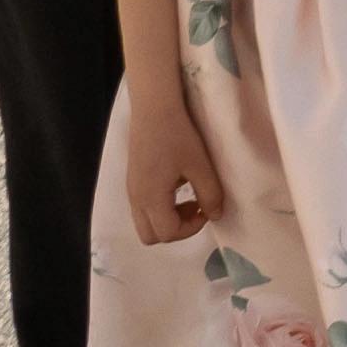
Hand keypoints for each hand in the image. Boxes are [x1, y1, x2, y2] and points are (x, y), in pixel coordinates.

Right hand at [108, 78, 219, 249]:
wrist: (154, 110)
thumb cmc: (179, 136)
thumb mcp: (201, 166)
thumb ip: (210, 194)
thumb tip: (215, 216)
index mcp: (151, 198)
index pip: (167, 233)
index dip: (191, 229)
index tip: (205, 208)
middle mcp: (135, 199)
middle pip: (150, 236)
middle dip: (176, 230)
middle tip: (195, 208)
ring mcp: (132, 191)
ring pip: (146, 223)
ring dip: (169, 219)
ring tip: (190, 197)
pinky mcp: (133, 182)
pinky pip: (144, 209)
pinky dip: (161, 208)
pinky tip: (178, 185)